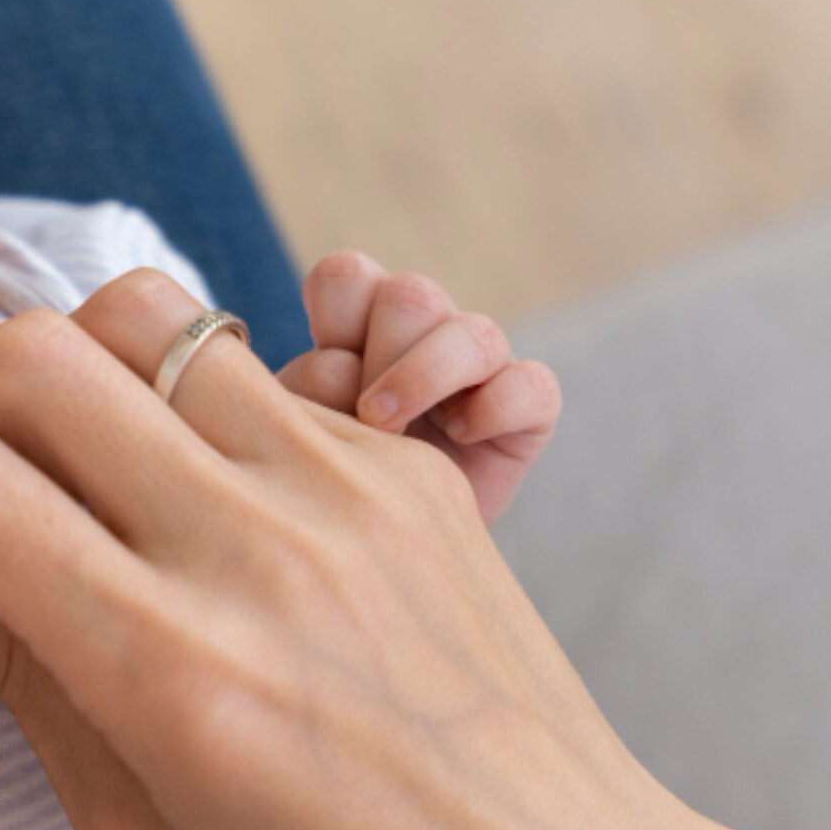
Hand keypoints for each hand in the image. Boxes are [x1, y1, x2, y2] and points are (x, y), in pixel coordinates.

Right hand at [0, 270, 830, 829]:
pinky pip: (243, 370)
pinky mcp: (403, 471)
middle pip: (26, 359)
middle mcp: (255, 549)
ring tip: (24, 449)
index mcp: (169, 666)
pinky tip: (156, 485)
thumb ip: (6, 662)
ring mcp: (343, 490)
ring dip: (42, 369)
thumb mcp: (129, 821)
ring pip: (137, 318)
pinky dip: (162, 402)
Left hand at [277, 251, 560, 522]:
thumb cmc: (330, 486)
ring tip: (391, 430)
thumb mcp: (299, 438)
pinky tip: (460, 438)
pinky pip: (531, 384)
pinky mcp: (525, 410)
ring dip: (425, 377)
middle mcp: (421, 334)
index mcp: (356, 326)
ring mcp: (478, 368)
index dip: (334, 309)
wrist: (382, 553)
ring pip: (473, 331)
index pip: (349, 276)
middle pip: (411, 294)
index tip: (323, 372)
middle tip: (364, 416)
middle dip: (382, 353)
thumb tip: (335, 366)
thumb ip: (306, 395)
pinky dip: (495, 407)